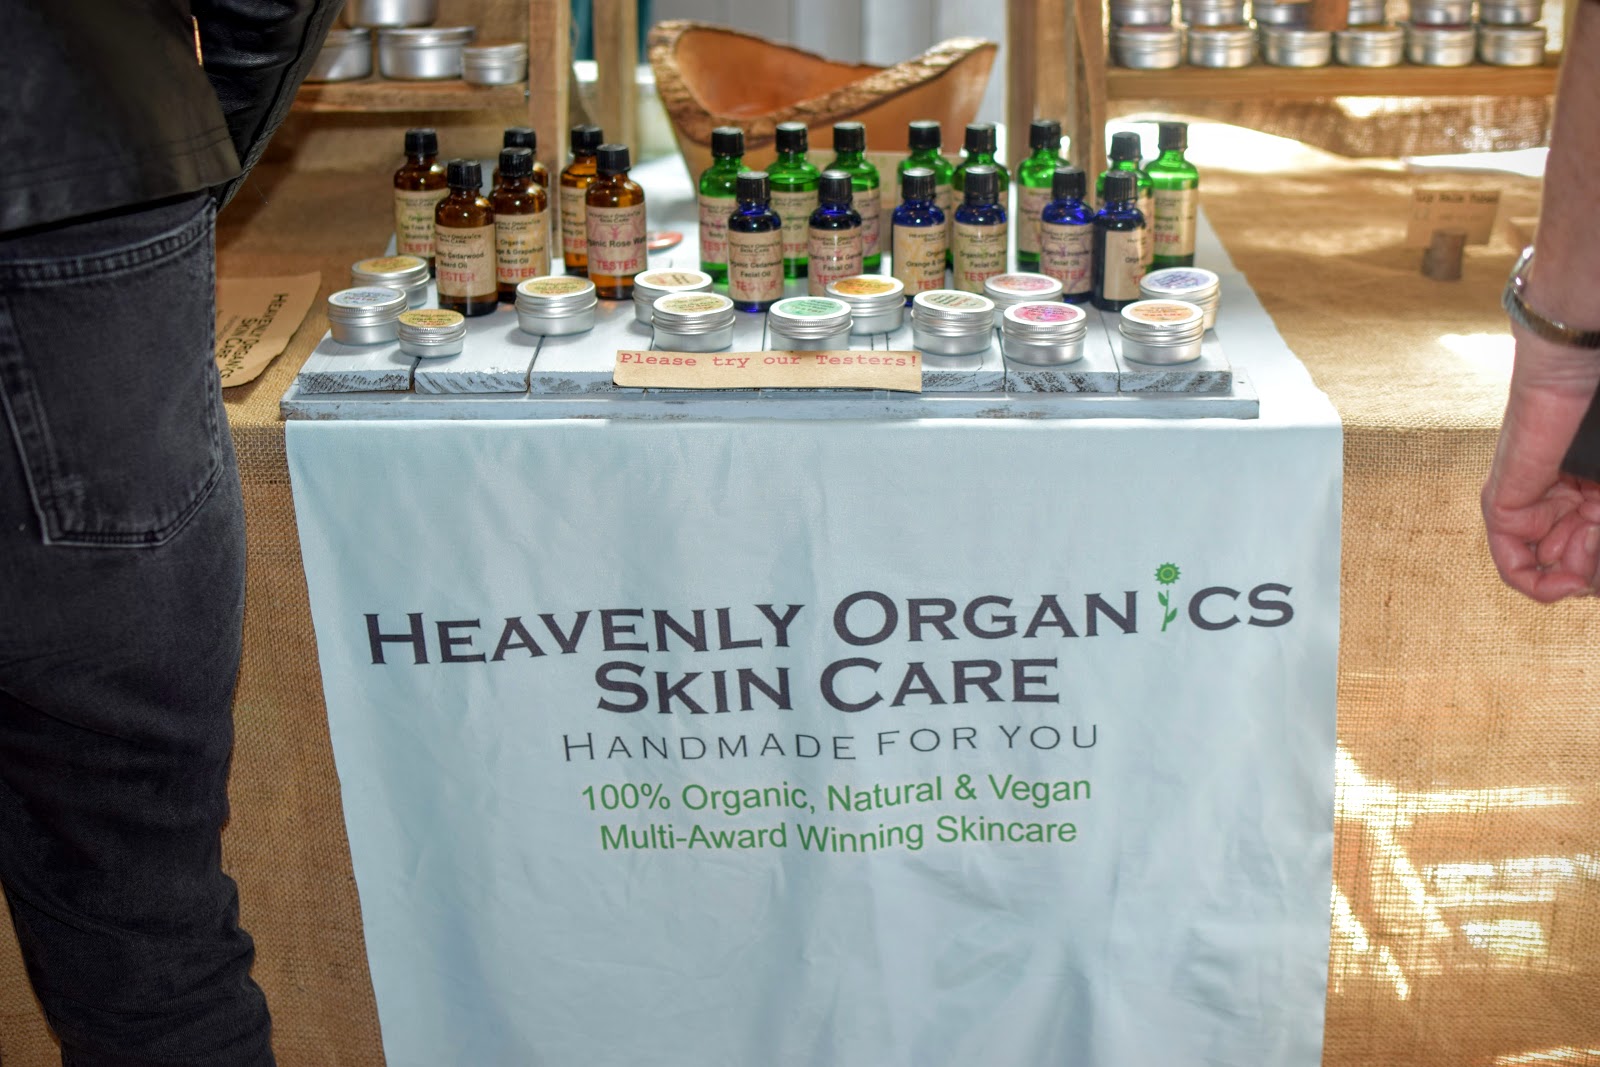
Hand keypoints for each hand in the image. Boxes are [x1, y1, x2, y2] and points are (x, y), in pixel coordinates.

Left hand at [1482, 331, 1599, 600]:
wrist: (1582, 367)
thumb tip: (1591, 580)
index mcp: (1590, 497)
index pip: (1593, 560)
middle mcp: (1559, 507)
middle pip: (1576, 570)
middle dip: (1596, 570)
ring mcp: (1530, 507)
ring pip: (1552, 573)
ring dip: (1582, 570)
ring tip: (1597, 532)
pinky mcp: (1502, 507)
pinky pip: (1514, 567)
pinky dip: (1543, 583)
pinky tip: (1570, 574)